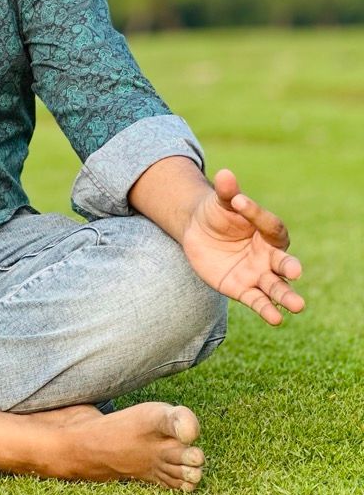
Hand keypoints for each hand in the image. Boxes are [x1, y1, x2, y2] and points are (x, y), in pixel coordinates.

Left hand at [181, 168, 304, 325]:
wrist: (197, 232)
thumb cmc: (216, 213)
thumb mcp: (219, 202)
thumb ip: (226, 192)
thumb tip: (225, 174)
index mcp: (267, 230)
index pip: (269, 224)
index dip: (255, 212)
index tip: (238, 200)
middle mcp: (268, 254)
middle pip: (284, 262)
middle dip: (290, 267)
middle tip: (296, 270)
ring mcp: (257, 273)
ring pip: (276, 287)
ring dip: (286, 296)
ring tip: (298, 306)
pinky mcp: (242, 289)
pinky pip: (257, 301)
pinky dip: (266, 310)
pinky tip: (276, 320)